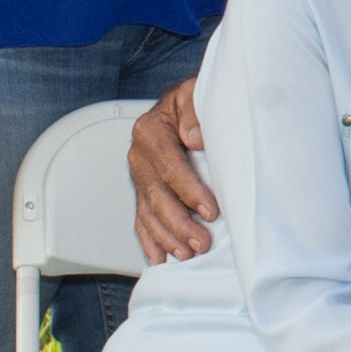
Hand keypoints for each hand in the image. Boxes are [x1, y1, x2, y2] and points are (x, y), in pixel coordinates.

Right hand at [129, 81, 213, 259]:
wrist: (182, 102)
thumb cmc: (193, 100)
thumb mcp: (195, 93)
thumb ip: (194, 112)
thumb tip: (194, 137)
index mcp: (151, 131)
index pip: (169, 166)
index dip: (189, 191)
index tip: (211, 210)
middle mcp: (140, 155)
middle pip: (157, 195)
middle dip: (179, 223)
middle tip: (200, 242)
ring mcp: (140, 175)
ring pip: (148, 212)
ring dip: (166, 237)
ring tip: (186, 254)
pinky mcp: (143, 190)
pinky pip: (142, 219)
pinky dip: (151, 240)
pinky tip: (160, 258)